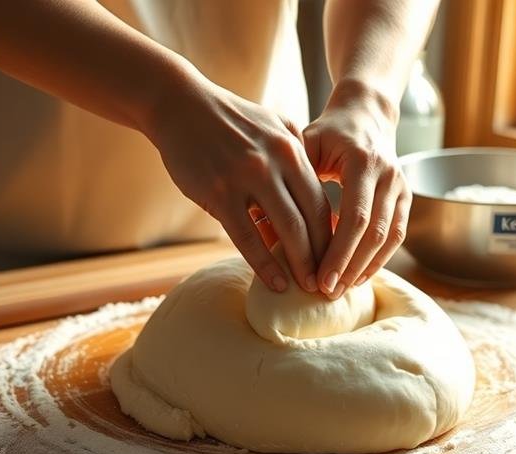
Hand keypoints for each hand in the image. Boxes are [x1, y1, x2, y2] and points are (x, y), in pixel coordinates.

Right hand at [147, 75, 330, 292]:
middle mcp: (275, 163)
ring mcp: (247, 178)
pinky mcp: (219, 193)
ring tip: (306, 288)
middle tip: (328, 284)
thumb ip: (296, 154)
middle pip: (311, 219)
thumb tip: (312, 195)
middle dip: (323, 257)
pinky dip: (265, 264)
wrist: (179, 105)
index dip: (332, 237)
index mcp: (292, 149)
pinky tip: (276, 282)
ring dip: (300, 264)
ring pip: (285, 230)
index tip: (336, 261)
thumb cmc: (227, 120)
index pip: (321, 202)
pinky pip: (247, 237)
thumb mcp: (272, 125)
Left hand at [302, 81, 410, 299]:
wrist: (366, 114)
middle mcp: (388, 174)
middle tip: (327, 293)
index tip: (318, 278)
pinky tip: (358, 276)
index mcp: (363, 161)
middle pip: (373, 233)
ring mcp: (402, 186)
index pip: (354, 217)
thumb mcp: (306, 144)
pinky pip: (397, 236)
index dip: (338, 252)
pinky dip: (378, 259)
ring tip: (341, 290)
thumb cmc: (328, 132)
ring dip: (365, 268)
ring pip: (389, 238)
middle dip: (350, 267)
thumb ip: (290, 179)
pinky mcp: (407, 197)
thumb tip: (260, 221)